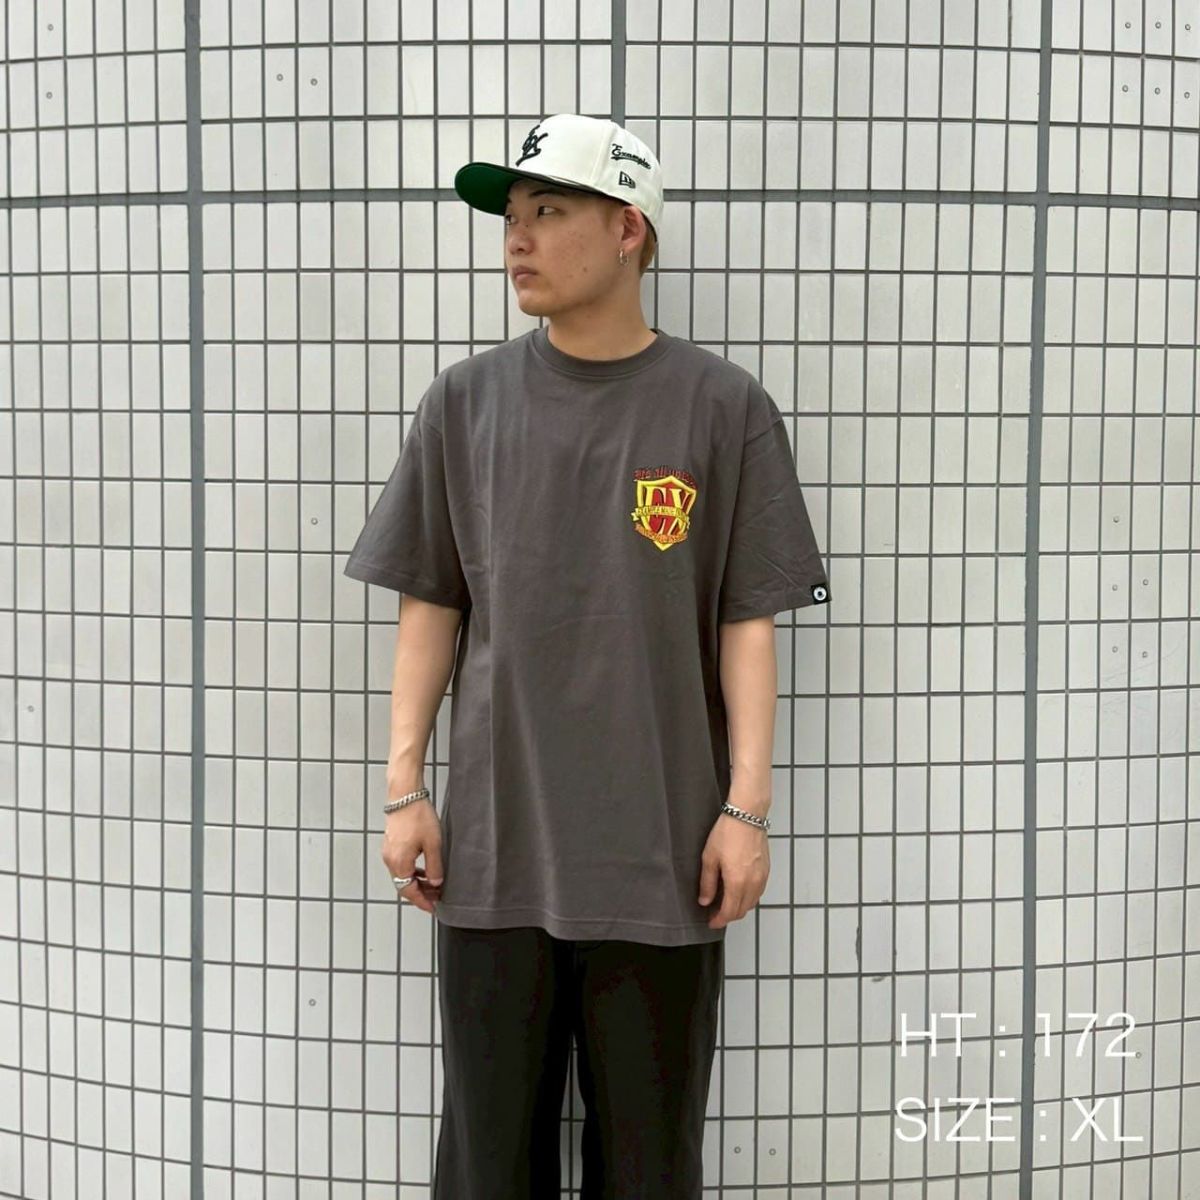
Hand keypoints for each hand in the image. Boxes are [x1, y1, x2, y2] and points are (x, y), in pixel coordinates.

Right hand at [381, 799, 443, 914]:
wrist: (405, 795)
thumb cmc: (418, 815)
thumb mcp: (433, 844)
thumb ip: (434, 867)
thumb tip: (436, 883)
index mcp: (399, 863)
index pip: (409, 892)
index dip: (422, 902)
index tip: (433, 908)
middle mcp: (390, 860)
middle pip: (403, 886)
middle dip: (420, 893)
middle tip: (436, 897)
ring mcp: (389, 852)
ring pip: (402, 876)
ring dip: (416, 882)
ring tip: (433, 884)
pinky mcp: (391, 844)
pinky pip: (400, 865)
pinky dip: (412, 871)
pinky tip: (423, 869)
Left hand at [697, 811, 769, 928]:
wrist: (747, 815)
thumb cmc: (727, 833)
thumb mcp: (709, 857)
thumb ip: (707, 883)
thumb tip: (705, 901)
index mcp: (737, 883)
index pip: (729, 912)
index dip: (719, 921)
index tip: (711, 922)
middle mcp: (752, 884)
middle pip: (742, 911)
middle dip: (728, 916)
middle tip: (716, 914)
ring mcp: (762, 877)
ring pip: (752, 903)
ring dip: (739, 907)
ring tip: (726, 903)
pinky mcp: (767, 870)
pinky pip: (758, 892)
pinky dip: (749, 897)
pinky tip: (739, 891)